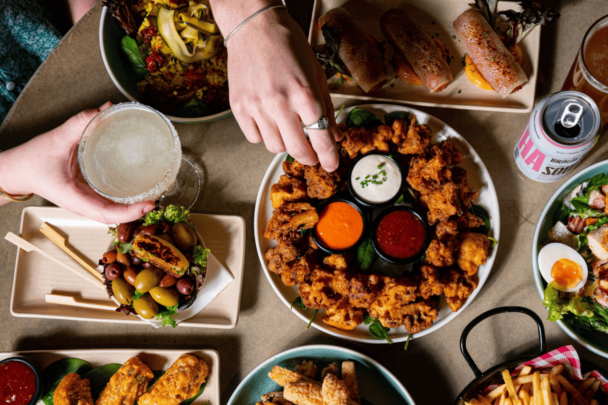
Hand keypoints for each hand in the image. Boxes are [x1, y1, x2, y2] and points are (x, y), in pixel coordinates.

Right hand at [0, 102, 154, 223]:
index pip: (106, 213)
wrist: (16, 170)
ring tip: (154, 193)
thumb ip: (80, 123)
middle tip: (158, 196)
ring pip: (113, 210)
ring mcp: (85, 200)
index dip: (129, 212)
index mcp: (74, 198)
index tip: (148, 205)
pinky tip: (138, 189)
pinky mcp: (87, 194)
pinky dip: (125, 198)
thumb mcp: (56, 139)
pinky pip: (109, 200)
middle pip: (115, 215)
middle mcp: (82, 203)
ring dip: (133, 206)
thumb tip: (105, 109)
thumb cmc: (31, 161)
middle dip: (137, 210)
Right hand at [213, 1, 342, 170]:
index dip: (328, 157)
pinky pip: (255, 138)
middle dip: (309, 157)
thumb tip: (334, 136)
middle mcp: (279, 103)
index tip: (332, 166)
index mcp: (304, 93)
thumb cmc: (288, 46)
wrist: (254, 28)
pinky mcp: (239, 107)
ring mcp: (256, 106)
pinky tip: (269, 120)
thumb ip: (326, 108)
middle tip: (312, 155)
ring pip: (275, 147)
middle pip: (297, 149)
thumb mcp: (317, 74)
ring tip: (288, 128)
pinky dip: (264, 135)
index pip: (320, 138)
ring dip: (286, 143)